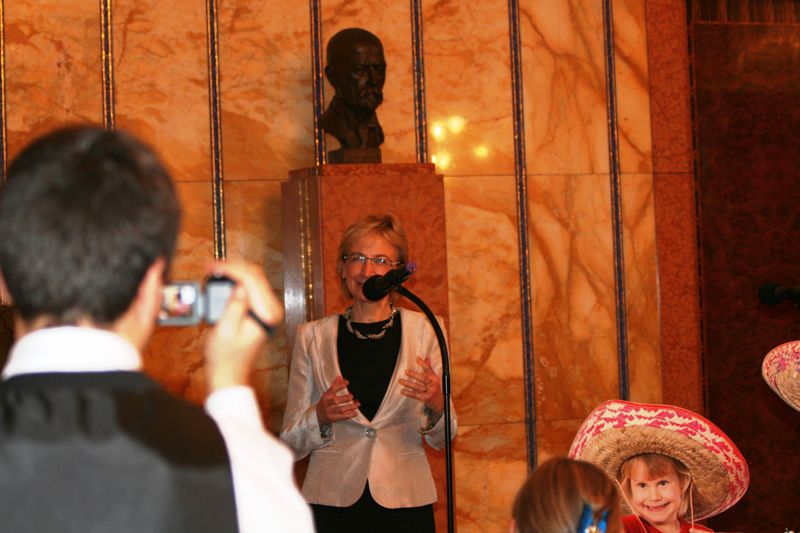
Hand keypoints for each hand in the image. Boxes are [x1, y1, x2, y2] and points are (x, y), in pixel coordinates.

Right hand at [203, 260, 282, 391]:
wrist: (228, 374)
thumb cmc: (224, 357)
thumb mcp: (224, 331)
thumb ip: (233, 307)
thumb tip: (240, 286)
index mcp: (268, 314)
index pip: (252, 280)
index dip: (231, 269)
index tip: (212, 266)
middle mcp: (273, 309)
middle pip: (255, 275)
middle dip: (232, 267)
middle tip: (210, 266)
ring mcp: (268, 309)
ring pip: (253, 278)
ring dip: (233, 271)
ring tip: (213, 270)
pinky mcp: (260, 310)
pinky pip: (250, 287)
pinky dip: (235, 280)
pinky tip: (221, 279)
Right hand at [316, 376, 359, 424]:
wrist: (317, 415)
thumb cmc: (324, 403)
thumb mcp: (327, 394)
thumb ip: (334, 386)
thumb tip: (340, 377)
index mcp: (326, 396)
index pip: (332, 389)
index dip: (340, 386)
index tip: (347, 382)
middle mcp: (327, 404)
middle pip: (335, 400)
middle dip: (345, 398)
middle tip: (352, 396)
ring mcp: (329, 412)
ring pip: (340, 409)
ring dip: (350, 407)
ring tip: (357, 404)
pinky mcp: (333, 418)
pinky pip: (342, 417)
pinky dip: (350, 415)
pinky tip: (355, 412)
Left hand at [399, 356, 443, 414]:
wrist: (439, 404)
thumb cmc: (435, 389)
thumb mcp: (434, 379)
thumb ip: (429, 369)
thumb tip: (427, 358)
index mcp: (435, 378)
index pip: (429, 370)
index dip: (423, 364)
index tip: (417, 359)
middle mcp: (433, 385)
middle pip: (423, 379)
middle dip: (414, 375)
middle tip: (406, 371)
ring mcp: (430, 392)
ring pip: (417, 387)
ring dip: (408, 384)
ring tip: (400, 381)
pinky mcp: (425, 399)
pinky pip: (415, 395)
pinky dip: (408, 393)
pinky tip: (403, 390)